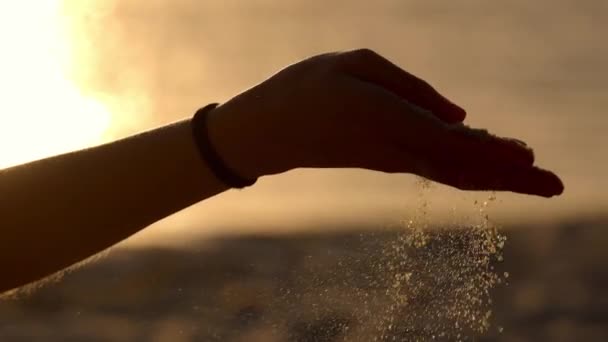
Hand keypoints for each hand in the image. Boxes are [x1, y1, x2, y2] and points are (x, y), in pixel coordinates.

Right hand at [207, 49, 563, 196]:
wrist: (269, 131)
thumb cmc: (306, 88)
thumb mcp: (356, 65)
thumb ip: (411, 88)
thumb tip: (460, 117)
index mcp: (386, 119)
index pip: (451, 143)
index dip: (494, 151)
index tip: (530, 158)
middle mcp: (394, 148)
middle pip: (462, 168)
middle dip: (510, 177)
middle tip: (556, 186)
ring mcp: (391, 160)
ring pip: (454, 172)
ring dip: (497, 176)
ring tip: (535, 178)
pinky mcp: (387, 161)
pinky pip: (437, 168)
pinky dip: (470, 168)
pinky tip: (490, 163)